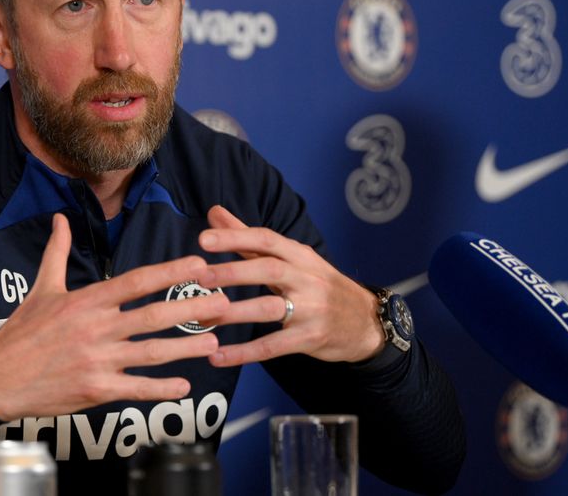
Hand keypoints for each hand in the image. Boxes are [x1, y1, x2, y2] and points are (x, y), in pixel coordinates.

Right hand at [0, 214, 229, 420]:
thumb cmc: (20, 332)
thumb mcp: (41, 289)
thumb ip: (56, 253)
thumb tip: (59, 218)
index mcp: (86, 301)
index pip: (136, 281)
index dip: (170, 272)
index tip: (198, 265)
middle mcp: (96, 328)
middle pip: (152, 315)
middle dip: (191, 308)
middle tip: (224, 303)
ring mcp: (97, 360)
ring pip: (151, 352)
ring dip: (185, 347)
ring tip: (214, 342)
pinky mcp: (95, 389)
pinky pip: (136, 388)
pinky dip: (162, 388)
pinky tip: (184, 386)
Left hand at [196, 206, 384, 365]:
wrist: (366, 322)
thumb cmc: (319, 286)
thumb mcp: (293, 258)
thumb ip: (249, 238)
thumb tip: (214, 213)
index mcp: (300, 256)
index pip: (267, 239)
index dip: (236, 237)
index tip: (204, 238)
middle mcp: (307, 278)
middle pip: (268, 270)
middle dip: (233, 271)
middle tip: (201, 275)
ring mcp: (311, 309)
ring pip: (268, 308)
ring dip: (234, 313)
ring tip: (202, 318)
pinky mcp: (310, 338)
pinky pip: (272, 346)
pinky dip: (244, 353)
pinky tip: (217, 355)